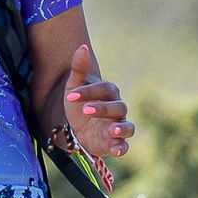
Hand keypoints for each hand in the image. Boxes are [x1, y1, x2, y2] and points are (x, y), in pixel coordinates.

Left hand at [61, 39, 133, 162]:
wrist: (77, 126)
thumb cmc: (79, 103)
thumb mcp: (74, 87)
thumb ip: (79, 68)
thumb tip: (82, 47)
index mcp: (108, 92)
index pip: (103, 89)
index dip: (88, 91)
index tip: (70, 95)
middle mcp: (118, 109)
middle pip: (117, 107)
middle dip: (102, 109)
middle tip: (85, 110)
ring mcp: (118, 126)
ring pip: (127, 126)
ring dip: (121, 128)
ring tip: (112, 130)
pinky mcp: (115, 142)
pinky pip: (124, 146)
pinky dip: (122, 148)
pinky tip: (116, 150)